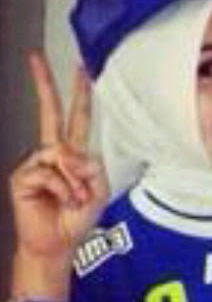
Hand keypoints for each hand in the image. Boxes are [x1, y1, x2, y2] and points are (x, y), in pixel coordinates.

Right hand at [9, 51, 109, 301]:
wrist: (57, 244)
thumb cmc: (77, 216)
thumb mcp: (99, 190)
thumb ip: (91, 167)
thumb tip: (67, 154)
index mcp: (75, 152)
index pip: (77, 115)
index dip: (79, 92)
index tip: (79, 67)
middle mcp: (54, 152)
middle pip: (50, 111)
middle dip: (44, 83)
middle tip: (35, 57)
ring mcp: (36, 162)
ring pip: (61, 155)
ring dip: (74, 182)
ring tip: (74, 200)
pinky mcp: (23, 176)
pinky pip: (49, 172)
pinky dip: (62, 188)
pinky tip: (60, 200)